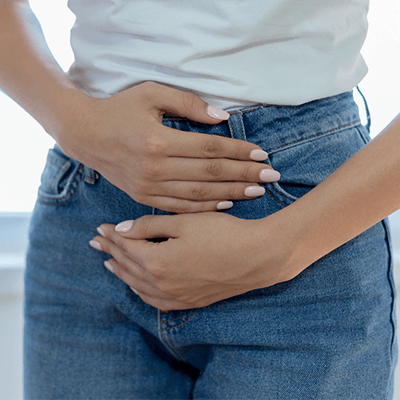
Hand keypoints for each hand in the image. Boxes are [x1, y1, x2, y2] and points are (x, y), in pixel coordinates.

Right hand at [58, 82, 279, 212]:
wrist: (85, 135)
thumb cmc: (119, 110)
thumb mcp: (150, 94)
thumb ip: (188, 104)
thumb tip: (222, 118)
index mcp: (158, 141)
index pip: (210, 148)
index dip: (239, 151)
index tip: (263, 154)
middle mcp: (155, 168)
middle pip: (210, 173)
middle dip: (244, 174)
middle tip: (271, 176)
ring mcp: (149, 187)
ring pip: (199, 194)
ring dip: (231, 193)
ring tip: (256, 192)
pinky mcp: (144, 197)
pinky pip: (180, 207)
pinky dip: (205, 207)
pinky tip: (226, 204)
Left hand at [89, 212, 295, 309]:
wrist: (257, 257)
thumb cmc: (223, 234)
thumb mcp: (185, 222)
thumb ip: (149, 226)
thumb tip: (121, 229)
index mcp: (158, 262)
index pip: (126, 247)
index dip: (111, 236)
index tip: (100, 228)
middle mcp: (162, 284)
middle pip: (128, 267)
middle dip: (110, 253)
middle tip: (96, 243)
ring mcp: (177, 296)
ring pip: (138, 286)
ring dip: (122, 273)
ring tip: (109, 264)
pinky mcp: (191, 301)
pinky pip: (156, 301)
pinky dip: (141, 291)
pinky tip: (138, 286)